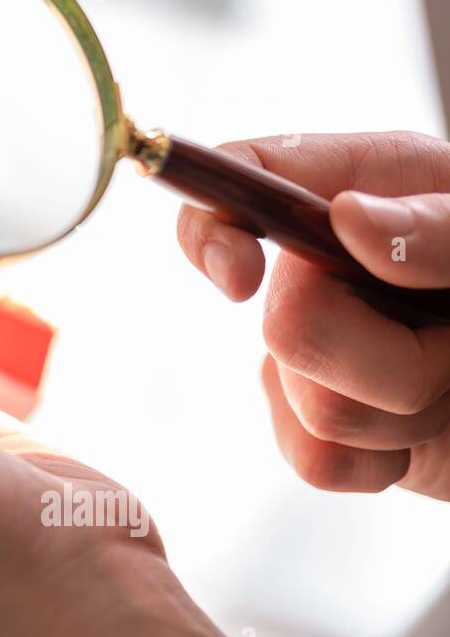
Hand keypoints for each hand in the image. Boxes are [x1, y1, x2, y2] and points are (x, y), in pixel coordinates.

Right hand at [177, 130, 449, 497]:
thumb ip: (436, 225)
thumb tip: (351, 217)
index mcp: (353, 189)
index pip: (237, 177)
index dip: (209, 228)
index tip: (241, 276)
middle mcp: (318, 267)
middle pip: (287, 329)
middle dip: (378, 352)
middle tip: (448, 335)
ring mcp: (316, 349)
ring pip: (319, 409)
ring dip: (409, 409)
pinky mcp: (319, 429)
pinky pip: (318, 459)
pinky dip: (385, 457)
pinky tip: (423, 427)